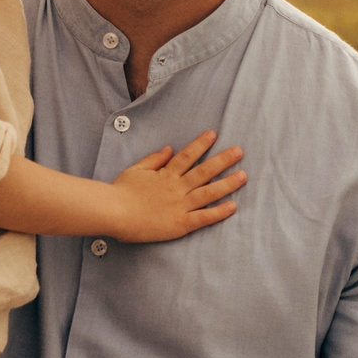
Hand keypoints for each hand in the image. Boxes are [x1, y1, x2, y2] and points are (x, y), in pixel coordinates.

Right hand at [111, 130, 246, 242]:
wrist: (113, 212)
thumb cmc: (120, 191)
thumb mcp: (136, 169)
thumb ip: (154, 159)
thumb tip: (169, 148)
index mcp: (166, 174)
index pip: (187, 155)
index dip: (201, 144)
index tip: (214, 134)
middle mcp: (176, 187)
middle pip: (204, 171)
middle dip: (223, 160)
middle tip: (239, 151)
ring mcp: (180, 205)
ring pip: (209, 192)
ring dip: (227, 184)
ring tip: (243, 176)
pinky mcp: (180, 223)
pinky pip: (203, 217)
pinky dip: (219, 212)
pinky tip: (233, 206)